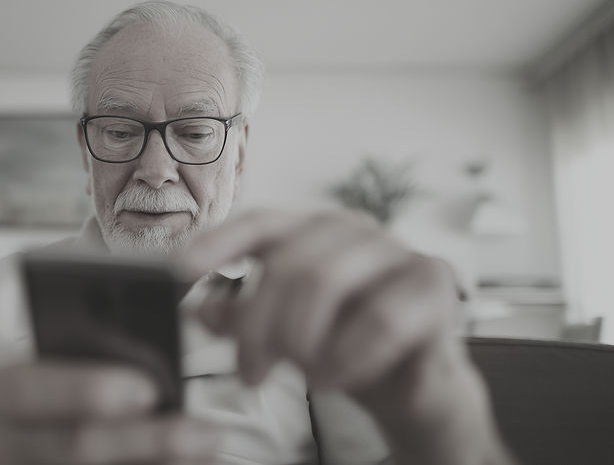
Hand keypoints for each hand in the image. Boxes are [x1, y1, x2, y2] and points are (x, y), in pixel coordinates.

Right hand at [0, 362, 221, 464]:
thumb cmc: (14, 420)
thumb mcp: (22, 389)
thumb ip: (70, 372)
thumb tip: (148, 361)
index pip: (28, 387)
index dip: (84, 388)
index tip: (145, 390)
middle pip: (73, 446)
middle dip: (146, 439)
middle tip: (205, 432)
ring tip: (206, 454)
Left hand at [179, 209, 512, 464]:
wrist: (417, 390)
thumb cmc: (345, 350)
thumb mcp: (284, 338)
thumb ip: (243, 318)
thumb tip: (199, 309)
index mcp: (314, 232)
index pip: (260, 223)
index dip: (218, 242)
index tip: (179, 271)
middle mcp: (354, 231)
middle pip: (288, 261)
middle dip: (259, 324)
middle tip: (248, 372)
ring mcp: (397, 251)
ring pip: (328, 280)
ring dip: (303, 340)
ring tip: (301, 377)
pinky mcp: (434, 284)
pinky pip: (381, 317)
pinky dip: (348, 357)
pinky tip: (333, 379)